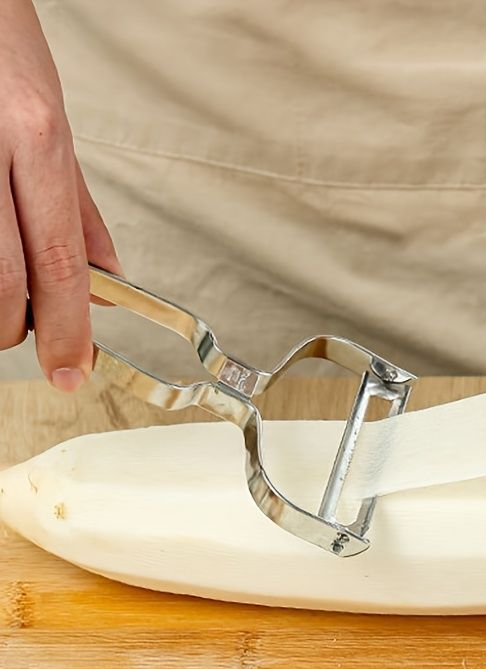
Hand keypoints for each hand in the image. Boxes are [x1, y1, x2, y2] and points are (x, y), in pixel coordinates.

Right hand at [0, 0, 119, 389]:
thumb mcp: (52, 120)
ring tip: (2, 301)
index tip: (76, 368)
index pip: (61, 261)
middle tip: (26, 334)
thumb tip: (111, 277)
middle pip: (3, 282)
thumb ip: (77, 207)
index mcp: (35, 137)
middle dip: (16, 327)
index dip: (70, 329)